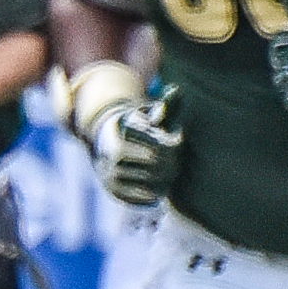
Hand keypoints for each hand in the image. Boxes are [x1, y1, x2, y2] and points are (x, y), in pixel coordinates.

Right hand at [81, 89, 181, 203]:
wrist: (108, 147)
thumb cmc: (138, 130)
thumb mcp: (148, 117)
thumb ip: (164, 107)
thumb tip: (176, 90)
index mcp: (121, 137)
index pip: (158, 146)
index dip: (174, 144)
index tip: (179, 140)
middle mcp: (112, 158)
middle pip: (157, 166)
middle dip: (173, 162)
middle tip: (178, 160)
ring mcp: (112, 178)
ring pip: (153, 184)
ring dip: (167, 178)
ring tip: (171, 171)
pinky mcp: (116, 193)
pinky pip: (146, 198)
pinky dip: (158, 192)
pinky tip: (162, 182)